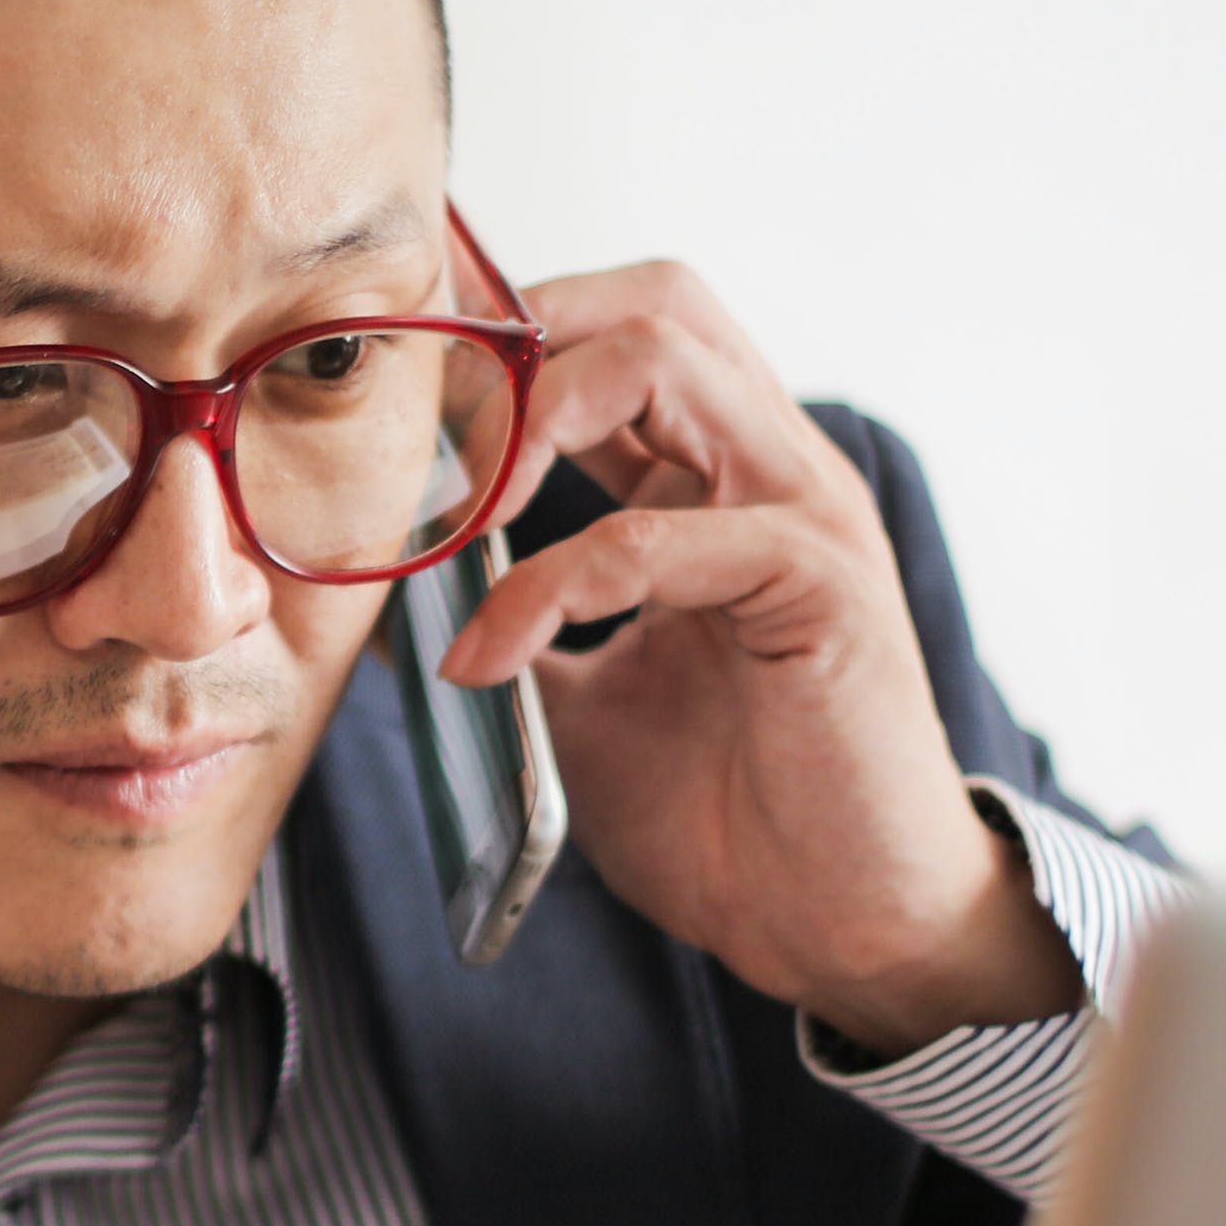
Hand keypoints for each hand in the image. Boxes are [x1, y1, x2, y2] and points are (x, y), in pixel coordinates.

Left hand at [440, 262, 1078, 1056]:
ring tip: (457, 517)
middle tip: (429, 429)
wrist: (838, 923)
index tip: (400, 388)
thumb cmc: (728, 815)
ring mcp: (805, 514)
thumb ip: (509, 628)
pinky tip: (488, 656)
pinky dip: (551, 582)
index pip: (620, 335)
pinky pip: (663, 534)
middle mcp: (771, 472)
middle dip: (523, 337)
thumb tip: (386, 601)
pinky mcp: (822, 585)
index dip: (508, 337)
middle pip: (654, 301)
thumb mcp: (574, 705)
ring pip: (666, 361)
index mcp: (720, 485)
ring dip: (532, 420)